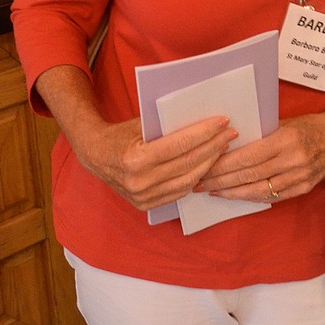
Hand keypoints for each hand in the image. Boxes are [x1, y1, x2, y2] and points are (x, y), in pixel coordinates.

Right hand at [77, 114, 237, 210]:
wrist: (94, 155)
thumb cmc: (120, 134)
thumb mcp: (141, 124)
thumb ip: (167, 126)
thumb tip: (203, 119)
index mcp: (136, 159)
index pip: (180, 145)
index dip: (204, 133)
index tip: (222, 121)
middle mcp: (140, 181)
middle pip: (188, 163)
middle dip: (213, 146)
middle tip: (230, 133)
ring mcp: (143, 197)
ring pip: (188, 180)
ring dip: (209, 163)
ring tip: (222, 148)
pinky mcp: (146, 205)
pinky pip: (179, 192)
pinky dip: (196, 178)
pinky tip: (207, 165)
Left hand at [198, 105, 324, 202]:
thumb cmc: (308, 124)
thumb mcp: (283, 121)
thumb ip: (259, 133)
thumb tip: (227, 144)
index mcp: (286, 140)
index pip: (248, 156)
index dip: (224, 165)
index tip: (204, 167)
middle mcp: (294, 161)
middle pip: (250, 175)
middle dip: (221, 181)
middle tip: (199, 183)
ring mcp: (301, 177)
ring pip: (260, 191)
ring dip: (233, 193)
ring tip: (213, 192)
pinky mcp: (305, 188)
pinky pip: (273, 197)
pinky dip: (252, 197)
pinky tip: (237, 195)